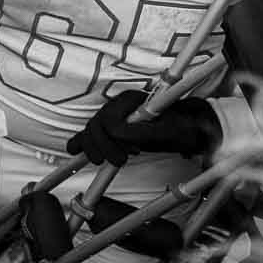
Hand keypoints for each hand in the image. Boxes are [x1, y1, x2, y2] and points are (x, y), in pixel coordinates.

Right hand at [66, 89, 221, 166]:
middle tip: (120, 162)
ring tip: (108, 162)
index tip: (133, 151)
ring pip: (90, 130)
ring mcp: (112, 116)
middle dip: (103, 146)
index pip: (109, 119)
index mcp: (131, 101)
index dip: (115, 138)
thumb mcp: (167, 131)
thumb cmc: (181, 129)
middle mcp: (118, 106)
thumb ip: (141, 131)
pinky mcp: (110, 129)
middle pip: (95, 125)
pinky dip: (80, 142)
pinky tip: (74, 151)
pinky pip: (89, 134)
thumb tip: (117, 134)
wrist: (188, 129)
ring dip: (93, 148)